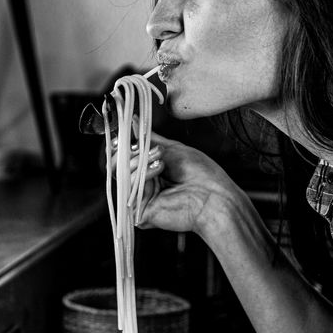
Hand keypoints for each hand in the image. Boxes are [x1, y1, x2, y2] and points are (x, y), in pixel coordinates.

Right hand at [115, 133, 242, 235]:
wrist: (214, 196)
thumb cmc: (201, 174)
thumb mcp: (172, 148)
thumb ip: (149, 138)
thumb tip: (133, 122)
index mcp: (149, 169)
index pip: (124, 156)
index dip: (122, 144)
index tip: (125, 132)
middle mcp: (143, 184)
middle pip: (118, 164)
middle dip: (130, 151)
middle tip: (152, 148)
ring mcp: (140, 198)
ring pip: (121, 174)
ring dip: (139, 160)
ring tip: (160, 158)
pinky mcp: (139, 211)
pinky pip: (129, 188)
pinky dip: (142, 174)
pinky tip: (158, 169)